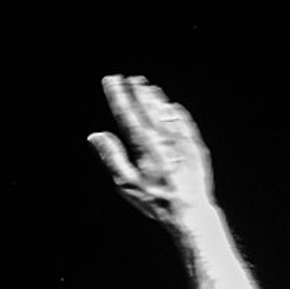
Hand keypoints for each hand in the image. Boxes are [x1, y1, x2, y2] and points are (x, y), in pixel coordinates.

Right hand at [87, 75, 215, 228]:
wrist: (189, 210)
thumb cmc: (156, 200)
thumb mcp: (126, 184)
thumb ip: (111, 156)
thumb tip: (96, 136)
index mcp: (144, 144)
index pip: (127, 113)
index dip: (118, 95)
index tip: (111, 80)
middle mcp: (163, 136)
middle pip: (148, 107)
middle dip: (138, 91)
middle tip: (131, 78)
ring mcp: (180, 139)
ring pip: (166, 111)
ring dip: (156, 98)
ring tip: (149, 87)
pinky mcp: (193, 145)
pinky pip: (184, 122)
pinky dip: (176, 113)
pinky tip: (173, 108)